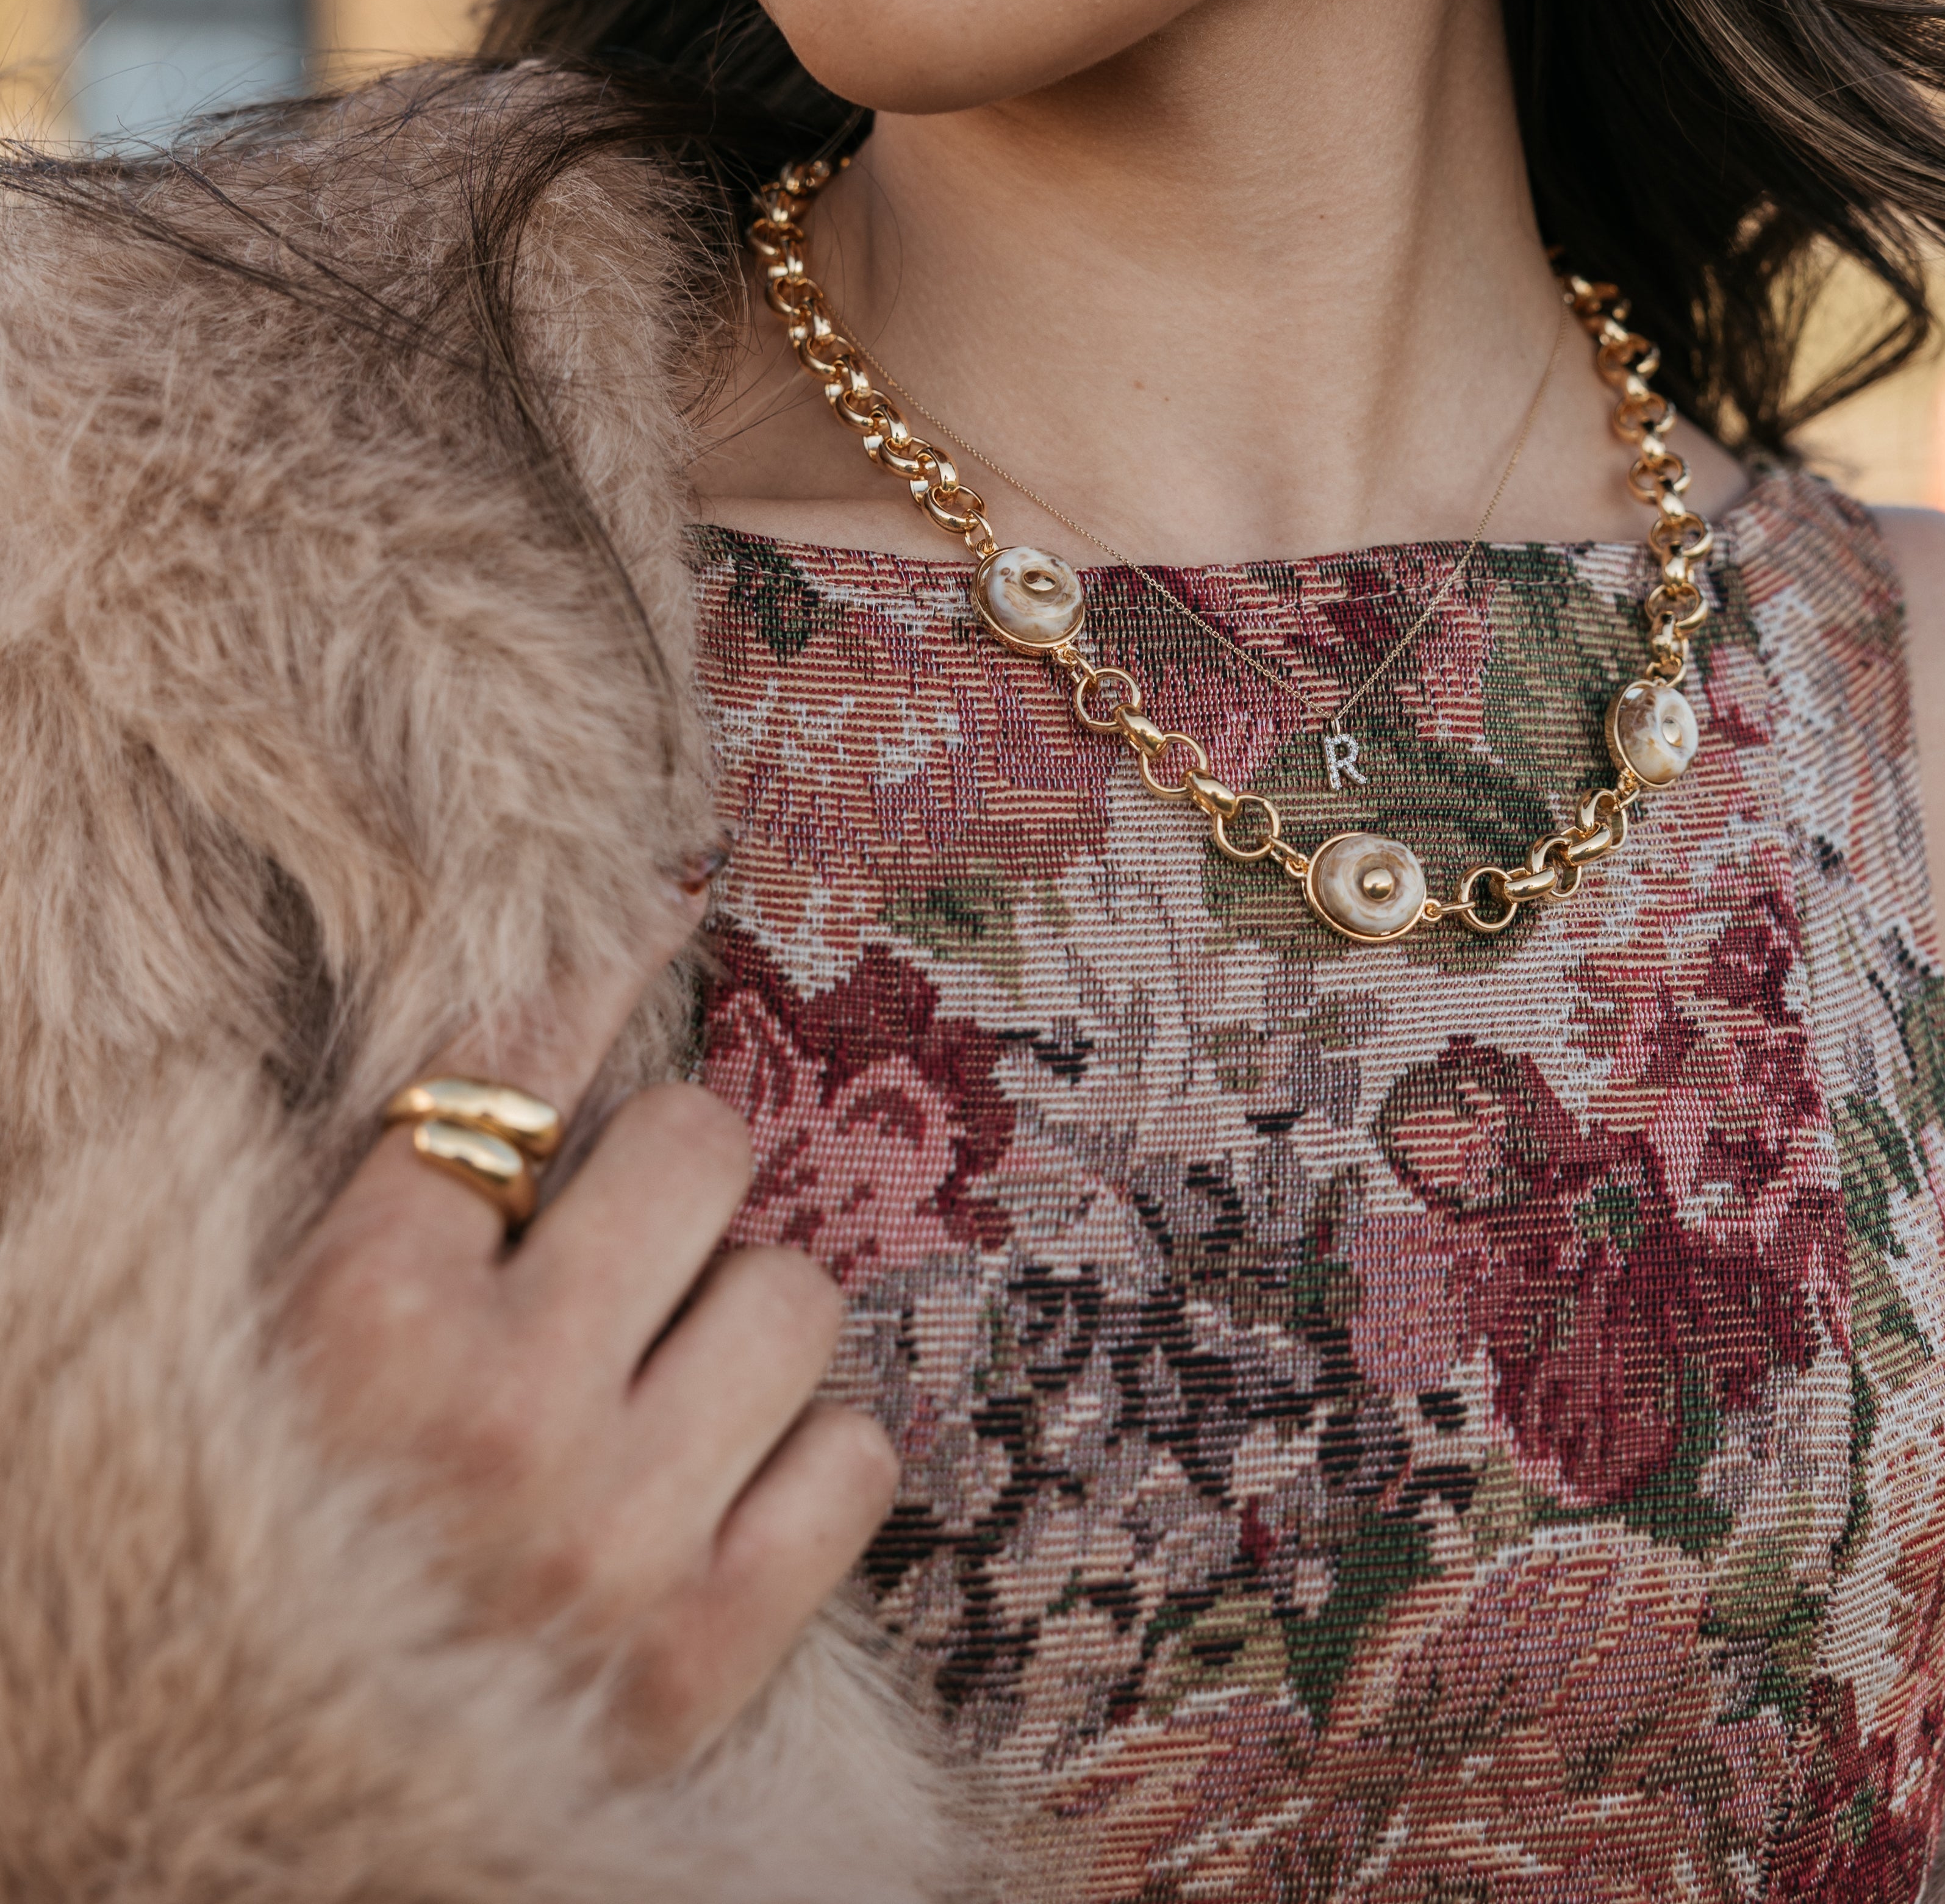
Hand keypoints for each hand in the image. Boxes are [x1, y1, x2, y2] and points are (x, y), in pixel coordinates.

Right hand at [282, 872, 896, 1772]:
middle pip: (700, 1150)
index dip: (596, 983)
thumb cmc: (321, 1508)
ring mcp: (611, 1536)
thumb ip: (436, 1147)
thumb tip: (617, 928)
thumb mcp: (314, 1317)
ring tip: (669, 1391)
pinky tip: (723, 1494)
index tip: (643, 929)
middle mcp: (497, 1413)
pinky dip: (807, 1468)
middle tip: (629, 1257)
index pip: (519, 1064)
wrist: (302, 1801)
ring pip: (796, 1297)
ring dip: (747, 1329)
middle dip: (674, 1188)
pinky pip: (856, 1458)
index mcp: (367, 1318)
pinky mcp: (709, 1653)